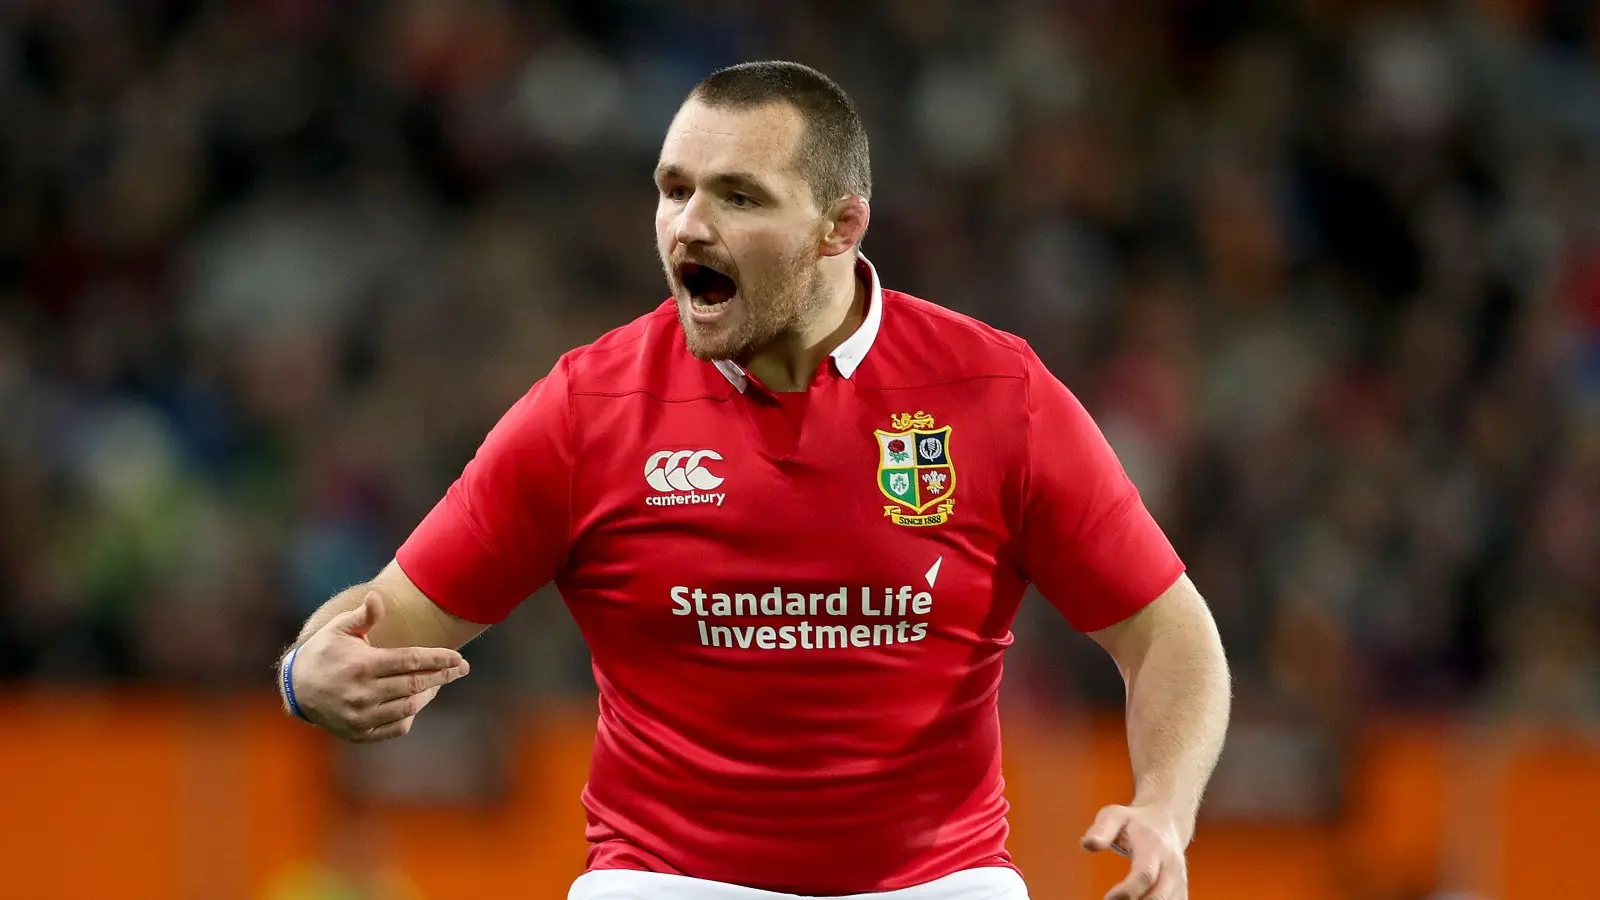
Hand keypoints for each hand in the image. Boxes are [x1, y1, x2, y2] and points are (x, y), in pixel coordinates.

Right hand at [287, 591, 469, 742]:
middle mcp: (363, 693)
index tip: (458, 658)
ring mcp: (361, 716)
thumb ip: (363, 616)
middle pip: (415, 684)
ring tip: (440, 682)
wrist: (295, 688)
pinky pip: (395, 728)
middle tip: (462, 668)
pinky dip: (410, 717)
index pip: (411, 661)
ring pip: (409, 707)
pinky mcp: (359, 733)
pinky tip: (416, 702)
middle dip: (443, 675)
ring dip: (429, 695)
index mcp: (362, 665)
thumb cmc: (323, 651)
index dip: (438, 659)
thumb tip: (377, 597)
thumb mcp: (339, 629)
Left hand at [1081, 803, 1188, 899]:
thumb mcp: (1115, 816)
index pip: (1145, 874)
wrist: (1166, 822)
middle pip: (1159, 896)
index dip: (1127, 891)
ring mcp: (1179, 880)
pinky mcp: (1181, 890)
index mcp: (1154, 847)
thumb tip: (1087, 844)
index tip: (1107, 899)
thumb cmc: (1136, 822)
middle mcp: (1171, 866)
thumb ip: (1102, 830)